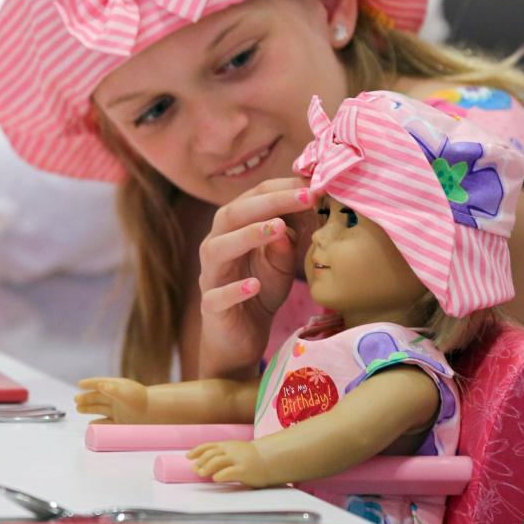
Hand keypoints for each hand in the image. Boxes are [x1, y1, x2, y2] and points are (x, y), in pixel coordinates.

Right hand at [74, 377, 149, 423]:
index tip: (80, 384)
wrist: (156, 413)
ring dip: (89, 409)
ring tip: (79, 409)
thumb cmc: (141, 400)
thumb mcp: (124, 392)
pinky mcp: (122, 423)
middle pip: (98, 398)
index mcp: (117, 388)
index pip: (100, 384)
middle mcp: (117, 399)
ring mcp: (119, 411)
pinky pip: (106, 423)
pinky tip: (91, 425)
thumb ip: (111, 389)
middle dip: (86, 398)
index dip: (90, 383)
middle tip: (75, 400)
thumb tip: (99, 385)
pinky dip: (98, 424)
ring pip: (100, 410)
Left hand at [187, 440, 275, 486]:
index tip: (188, 457)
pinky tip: (215, 478)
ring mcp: (238, 460)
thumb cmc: (251, 458)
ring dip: (207, 467)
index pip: (209, 446)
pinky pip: (230, 471)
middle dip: (201, 461)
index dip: (197, 451)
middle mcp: (231, 450)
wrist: (270, 460)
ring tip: (201, 474)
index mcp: (227, 445)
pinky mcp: (244, 470)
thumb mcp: (235, 451)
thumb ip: (221, 456)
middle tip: (195, 469)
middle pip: (211, 454)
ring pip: (218, 461)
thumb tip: (202, 466)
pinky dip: (221, 474)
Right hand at [197, 178, 314, 376]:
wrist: (239, 337)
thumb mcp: (281, 261)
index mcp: (231, 230)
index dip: (281, 190)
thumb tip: (300, 213)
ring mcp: (210, 277)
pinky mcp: (211, 308)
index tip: (313, 186)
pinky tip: (254, 286)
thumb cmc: (260, 291)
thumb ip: (289, 238)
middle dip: (268, 203)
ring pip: (218, 249)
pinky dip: (234, 290)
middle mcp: (215, 247)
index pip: (251, 199)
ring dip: (247, 236)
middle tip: (303, 198)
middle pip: (230, 215)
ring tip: (278, 229)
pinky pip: (217, 296)